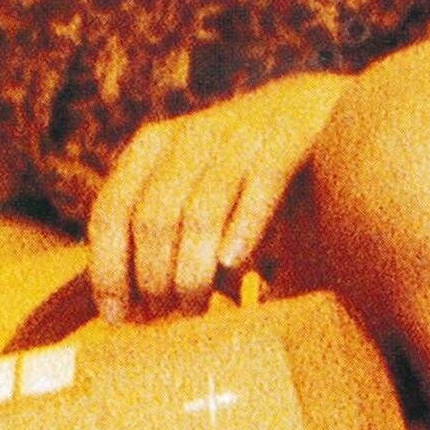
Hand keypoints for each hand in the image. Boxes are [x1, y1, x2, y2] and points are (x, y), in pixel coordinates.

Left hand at [86, 76, 348, 321]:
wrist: (322, 112)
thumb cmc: (248, 176)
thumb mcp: (194, 192)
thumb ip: (161, 235)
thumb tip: (123, 312)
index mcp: (153, 147)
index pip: (111, 212)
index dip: (107, 269)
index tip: (116, 316)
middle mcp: (190, 136)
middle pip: (152, 219)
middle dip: (155, 280)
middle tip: (168, 317)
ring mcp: (240, 134)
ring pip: (200, 212)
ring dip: (193, 272)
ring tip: (197, 309)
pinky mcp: (291, 136)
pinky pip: (261, 185)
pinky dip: (244, 228)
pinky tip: (233, 267)